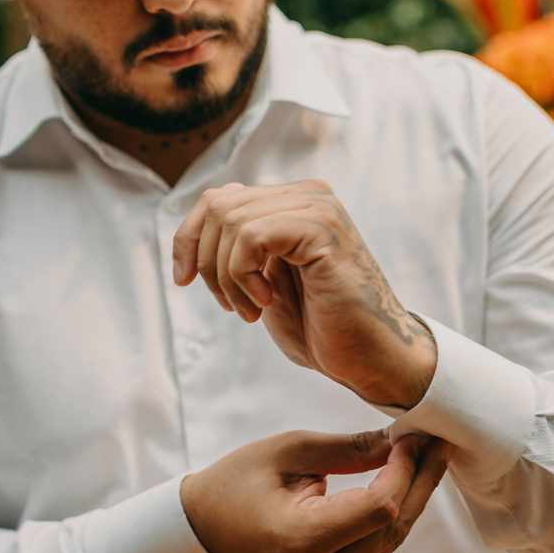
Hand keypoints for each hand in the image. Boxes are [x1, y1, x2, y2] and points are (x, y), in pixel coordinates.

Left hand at [172, 180, 435, 408]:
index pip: (218, 198)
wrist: (370, 357)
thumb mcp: (264, 279)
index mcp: (293, 202)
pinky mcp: (322, 229)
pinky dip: (243, 274)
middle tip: (231, 305)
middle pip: (218, 205)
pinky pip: (251, 235)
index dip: (188, 239)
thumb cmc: (322, 325)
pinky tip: (265, 301)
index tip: (183, 280)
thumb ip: (241, 245)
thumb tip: (203, 217)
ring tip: (251, 309)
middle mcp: (308, 195)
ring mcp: (318, 208)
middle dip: (206, 262)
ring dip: (226, 276)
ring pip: (230, 220)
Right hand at [180, 429, 450, 552]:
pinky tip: (406, 482)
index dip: (403, 472)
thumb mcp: (288, 451)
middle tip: (438, 444)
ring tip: (429, 458)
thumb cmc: (238, 481)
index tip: (410, 438)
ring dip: (413, 498)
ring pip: (389, 540)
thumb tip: (399, 441)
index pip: (377, 508)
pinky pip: (375, 546)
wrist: (206, 525)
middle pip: (392, 528)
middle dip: (420, 482)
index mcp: (301, 539)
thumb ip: (348, 449)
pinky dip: (394, 513)